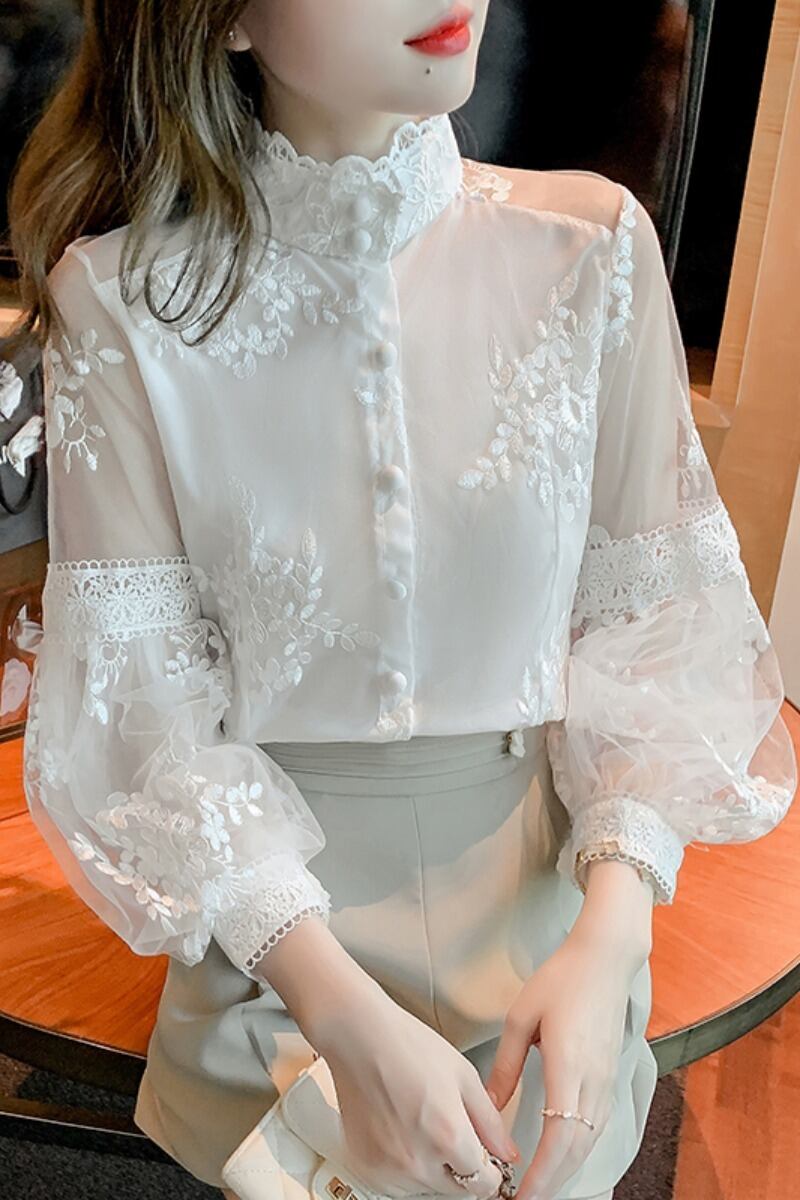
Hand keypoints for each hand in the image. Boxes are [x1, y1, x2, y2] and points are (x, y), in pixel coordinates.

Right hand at [314, 985, 520, 1198]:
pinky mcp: (365, 1166)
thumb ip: (490, 1121)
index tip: (486, 1157)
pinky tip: (401, 1129)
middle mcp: (417, 1161)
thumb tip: (506, 1151)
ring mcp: (388, 1168)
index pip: (485, 1184)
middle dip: (461, 1165)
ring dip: (432, 1167)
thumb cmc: (407, 1045)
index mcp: (448, 1137)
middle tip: (449, 1127)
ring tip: (421, 1122)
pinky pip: (397, 1181)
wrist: (359, 1036)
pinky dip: (404, 1165)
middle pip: (457, 1189)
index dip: (491, 1169)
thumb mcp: (463, 1075)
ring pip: (426, 1186)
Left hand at [484, 927, 647, 1199]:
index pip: (559, 1137)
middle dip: (553, 1182)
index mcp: (568, 1065)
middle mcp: (593, 1080)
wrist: (605, 958)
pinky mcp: (611, 1075)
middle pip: (577, 1149)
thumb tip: (489, 1107)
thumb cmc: (561, 979)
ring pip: (590, 1140)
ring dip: (567, 1168)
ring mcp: (607, 1079)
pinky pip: (597, 1124)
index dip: (542, 1174)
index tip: (522, 1196)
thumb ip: (504, 1065)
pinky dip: (579, 1148)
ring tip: (541, 1186)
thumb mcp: (521, 1017)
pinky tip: (564, 1155)